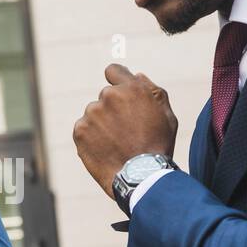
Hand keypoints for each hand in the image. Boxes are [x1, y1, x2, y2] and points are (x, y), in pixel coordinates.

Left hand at [73, 63, 177, 199]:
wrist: (141, 175)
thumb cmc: (158, 146)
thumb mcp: (166, 115)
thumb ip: (152, 91)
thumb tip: (135, 75)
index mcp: (131, 88)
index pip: (113, 71)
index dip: (116, 80)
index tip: (118, 93)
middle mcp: (108, 96)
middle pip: (105, 97)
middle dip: (113, 109)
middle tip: (125, 132)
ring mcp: (92, 113)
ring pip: (94, 114)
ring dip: (102, 124)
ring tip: (116, 144)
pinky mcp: (80, 130)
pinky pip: (84, 129)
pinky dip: (91, 138)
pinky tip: (105, 149)